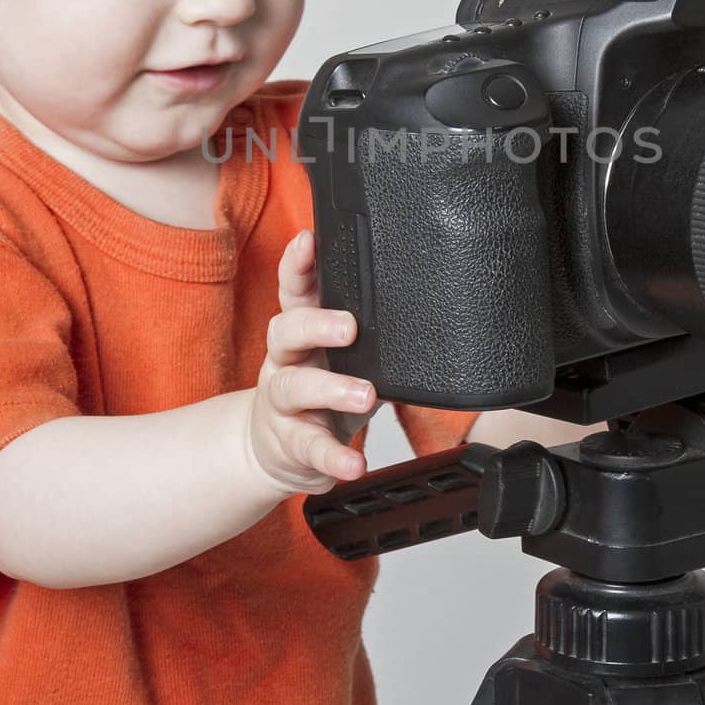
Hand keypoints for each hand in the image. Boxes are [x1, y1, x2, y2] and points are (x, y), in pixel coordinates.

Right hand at [244, 229, 380, 494]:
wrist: (276, 449)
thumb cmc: (319, 390)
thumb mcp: (340, 354)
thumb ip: (371, 333)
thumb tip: (428, 307)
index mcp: (301, 331)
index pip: (294, 290)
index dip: (298, 264)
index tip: (309, 241)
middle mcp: (285, 361)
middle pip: (285, 330)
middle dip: (316, 324)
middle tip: (350, 327)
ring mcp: (282, 403)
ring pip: (295, 388)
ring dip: (332, 389)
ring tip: (364, 396)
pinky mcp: (291, 443)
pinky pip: (311, 448)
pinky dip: (334, 457)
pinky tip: (353, 464)